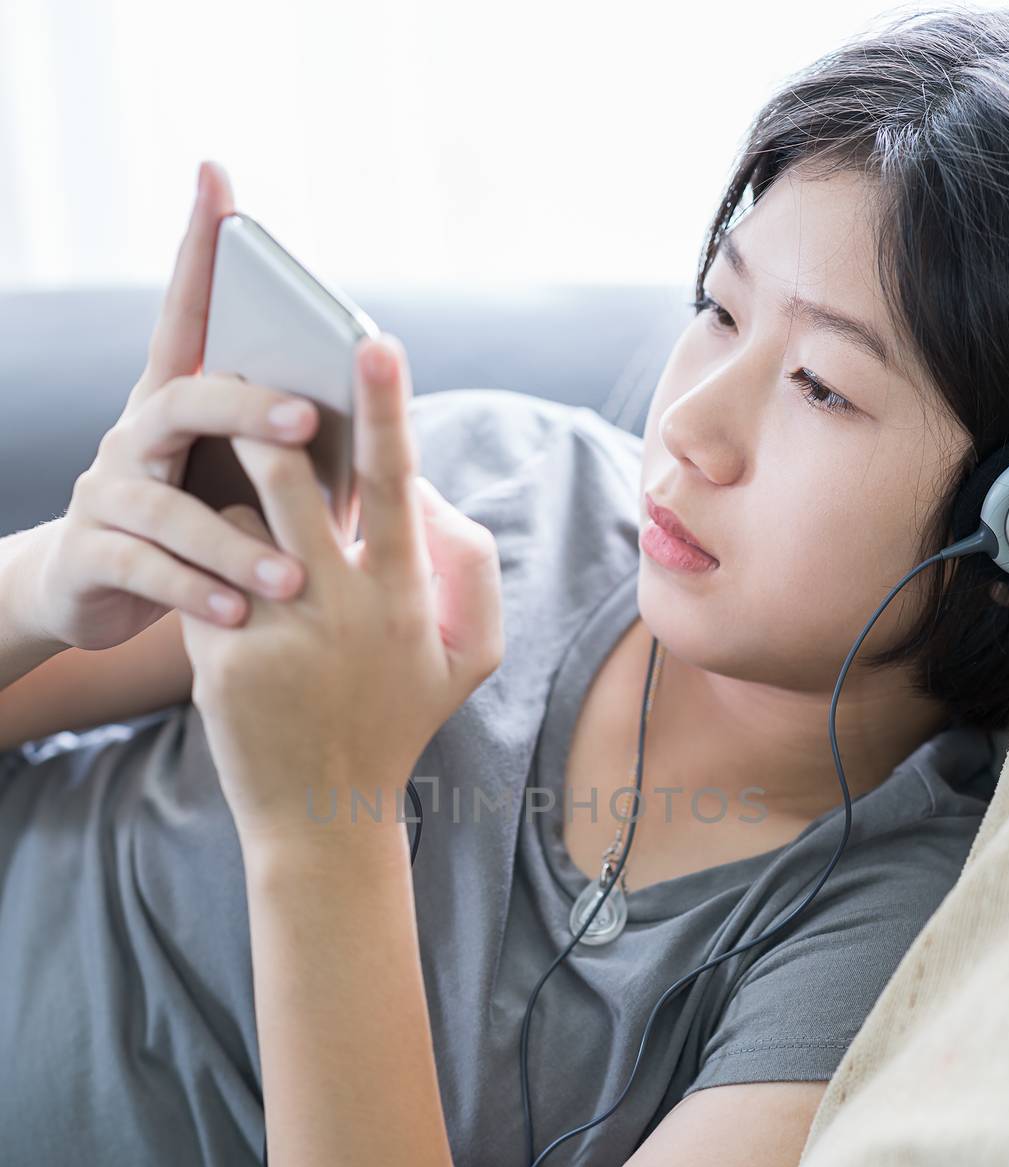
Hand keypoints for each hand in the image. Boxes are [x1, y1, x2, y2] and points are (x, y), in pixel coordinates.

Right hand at [29, 160, 316, 652]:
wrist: (96, 595)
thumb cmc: (199, 528)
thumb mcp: (246, 487)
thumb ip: (296, 455)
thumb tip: (384, 425)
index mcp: (179, 404)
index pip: (188, 314)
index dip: (199, 248)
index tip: (216, 177)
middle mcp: (136, 435)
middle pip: (185, 400)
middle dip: (246, 407)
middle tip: (306, 421)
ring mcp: (107, 494)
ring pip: (165, 504)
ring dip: (232, 539)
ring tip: (291, 577)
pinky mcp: (92, 556)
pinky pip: (144, 570)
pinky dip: (194, 591)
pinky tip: (236, 614)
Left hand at [178, 332, 504, 850]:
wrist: (323, 812)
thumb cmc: (398, 720)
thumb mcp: (469, 655)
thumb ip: (474, 565)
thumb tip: (431, 490)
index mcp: (404, 595)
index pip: (396, 484)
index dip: (386, 410)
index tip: (373, 343)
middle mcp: (342, 606)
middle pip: (286, 478)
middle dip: (264, 426)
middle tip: (253, 390)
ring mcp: (277, 631)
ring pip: (235, 519)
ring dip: (238, 504)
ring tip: (257, 529)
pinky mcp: (221, 657)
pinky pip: (205, 577)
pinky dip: (213, 574)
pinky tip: (231, 607)